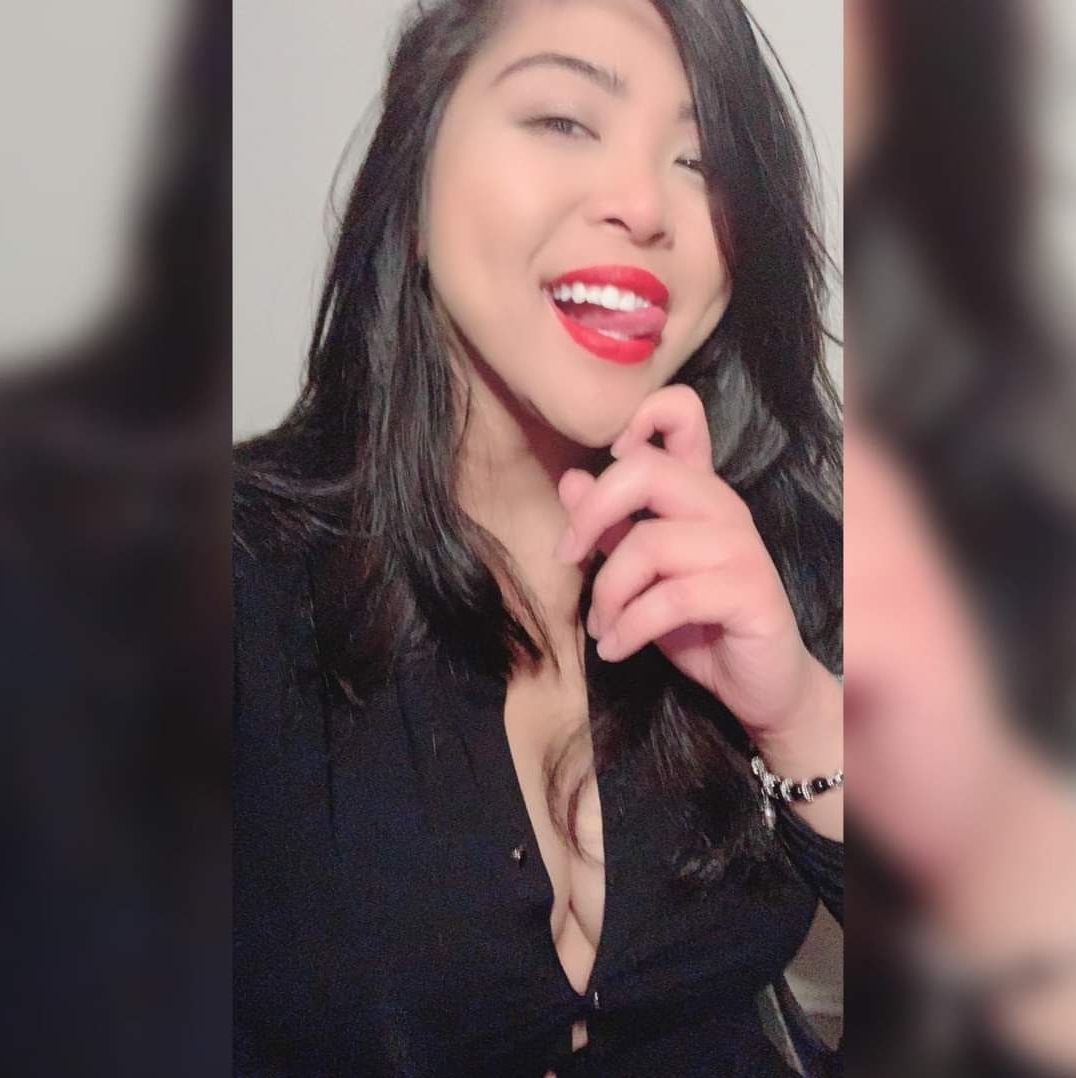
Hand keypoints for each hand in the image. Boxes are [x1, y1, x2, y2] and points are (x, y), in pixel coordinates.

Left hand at [554, 385, 826, 740]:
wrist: (759, 685)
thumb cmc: (698, 624)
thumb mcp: (641, 574)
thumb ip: (611, 526)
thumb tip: (570, 480)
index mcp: (697, 491)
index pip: (683, 414)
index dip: (641, 416)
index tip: (606, 457)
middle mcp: (722, 506)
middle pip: (647, 471)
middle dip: (592, 513)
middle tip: (568, 556)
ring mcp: (741, 547)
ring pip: (649, 545)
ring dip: (607, 594)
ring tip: (602, 628)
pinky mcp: (750, 591)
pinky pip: (671, 599)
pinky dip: (629, 628)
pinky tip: (617, 649)